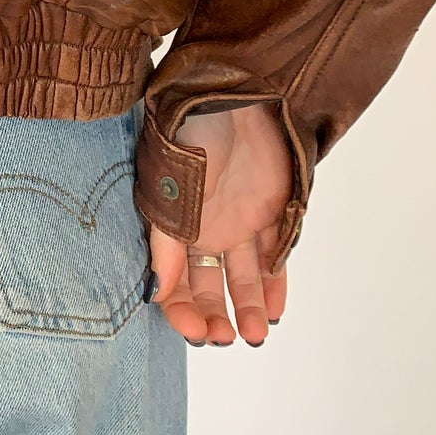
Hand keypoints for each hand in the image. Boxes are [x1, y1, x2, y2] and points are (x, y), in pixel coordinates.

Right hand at [147, 102, 290, 346]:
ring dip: (248, 308)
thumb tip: (159, 291)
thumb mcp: (172, 187)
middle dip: (214, 315)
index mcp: (174, 224)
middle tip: (226, 338)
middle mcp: (204, 228)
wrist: (239, 96)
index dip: (180, 309)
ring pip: (243, 277)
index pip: (173, 280)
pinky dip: (276, 284)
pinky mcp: (273, 212)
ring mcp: (239, 221)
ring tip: (256, 334)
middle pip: (207, 285)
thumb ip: (167, 240)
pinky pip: (276, 256)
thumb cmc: (192, 131)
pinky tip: (276, 309)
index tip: (197, 332)